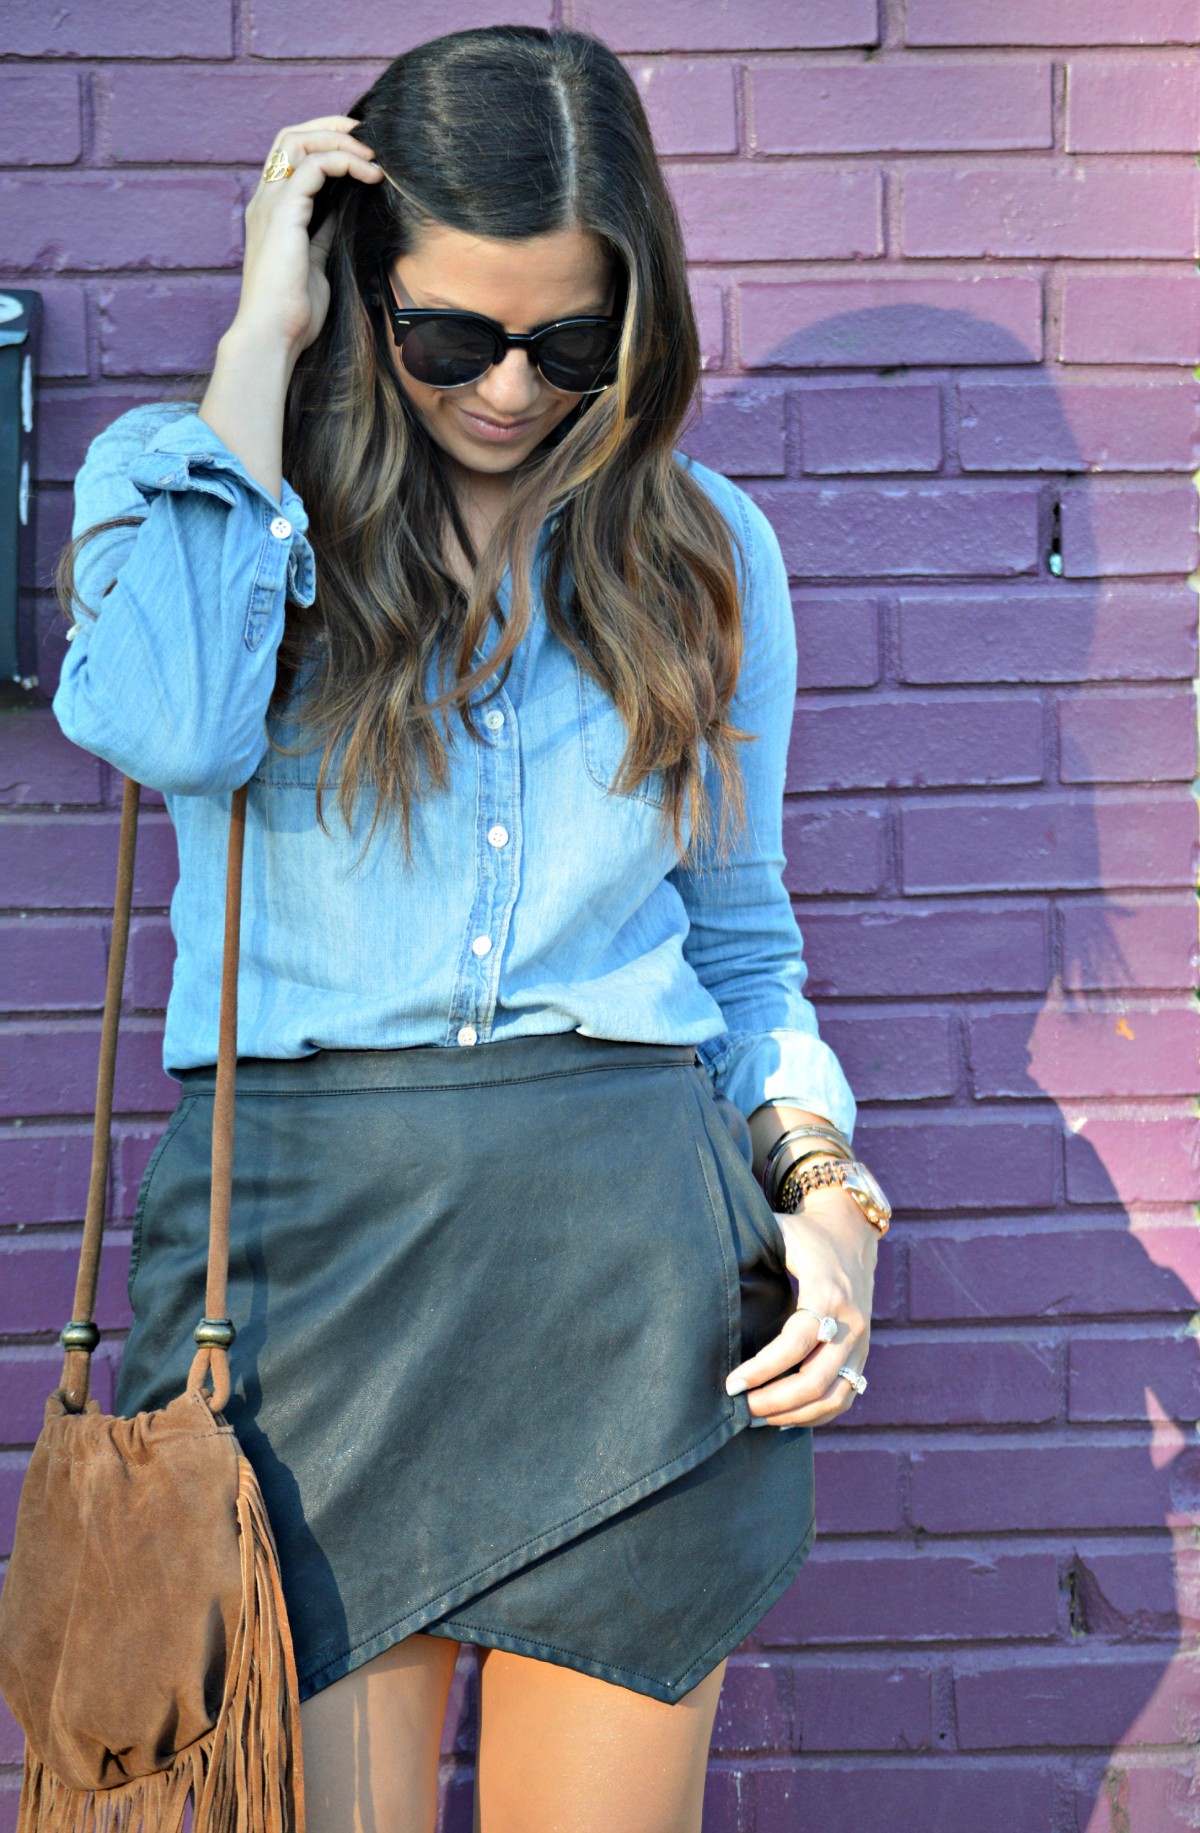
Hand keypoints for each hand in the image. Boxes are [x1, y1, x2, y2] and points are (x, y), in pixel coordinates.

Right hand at [232, 115, 383, 359]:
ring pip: (299, 142)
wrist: (272, 335)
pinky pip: (313, 166)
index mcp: (271, 212)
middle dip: (330, 127)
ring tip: (372, 157)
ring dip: (340, 141)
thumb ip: (319, 234)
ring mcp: (271, 205)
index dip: (323, 141)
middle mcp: (265, 201)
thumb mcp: (312, 263)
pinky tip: (368, 175)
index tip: (358, 148)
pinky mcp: (284, 214)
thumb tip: (336, 215)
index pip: (290, 155)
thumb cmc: (292, 312)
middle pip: (290, 136)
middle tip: (366, 134)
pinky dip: (343, 162)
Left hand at [725, 1189, 877, 1427]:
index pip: (794, 1343)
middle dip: (774, 1400)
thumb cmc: (804, 1233)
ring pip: (834, 1396)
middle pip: (816, 1380)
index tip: (730, 1384)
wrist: (851, 1232)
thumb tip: (701, 1265)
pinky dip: (817, 1414)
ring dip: (795, 1414)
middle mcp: (850, 1323)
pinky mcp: (862, 1354)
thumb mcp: (778, 1232)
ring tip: (758, 1416)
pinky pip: (845, 1396)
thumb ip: (747, 1248)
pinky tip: (785, 1417)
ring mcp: (861, 1342)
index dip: (762, 1368)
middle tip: (740, 1406)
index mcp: (827, 1292)